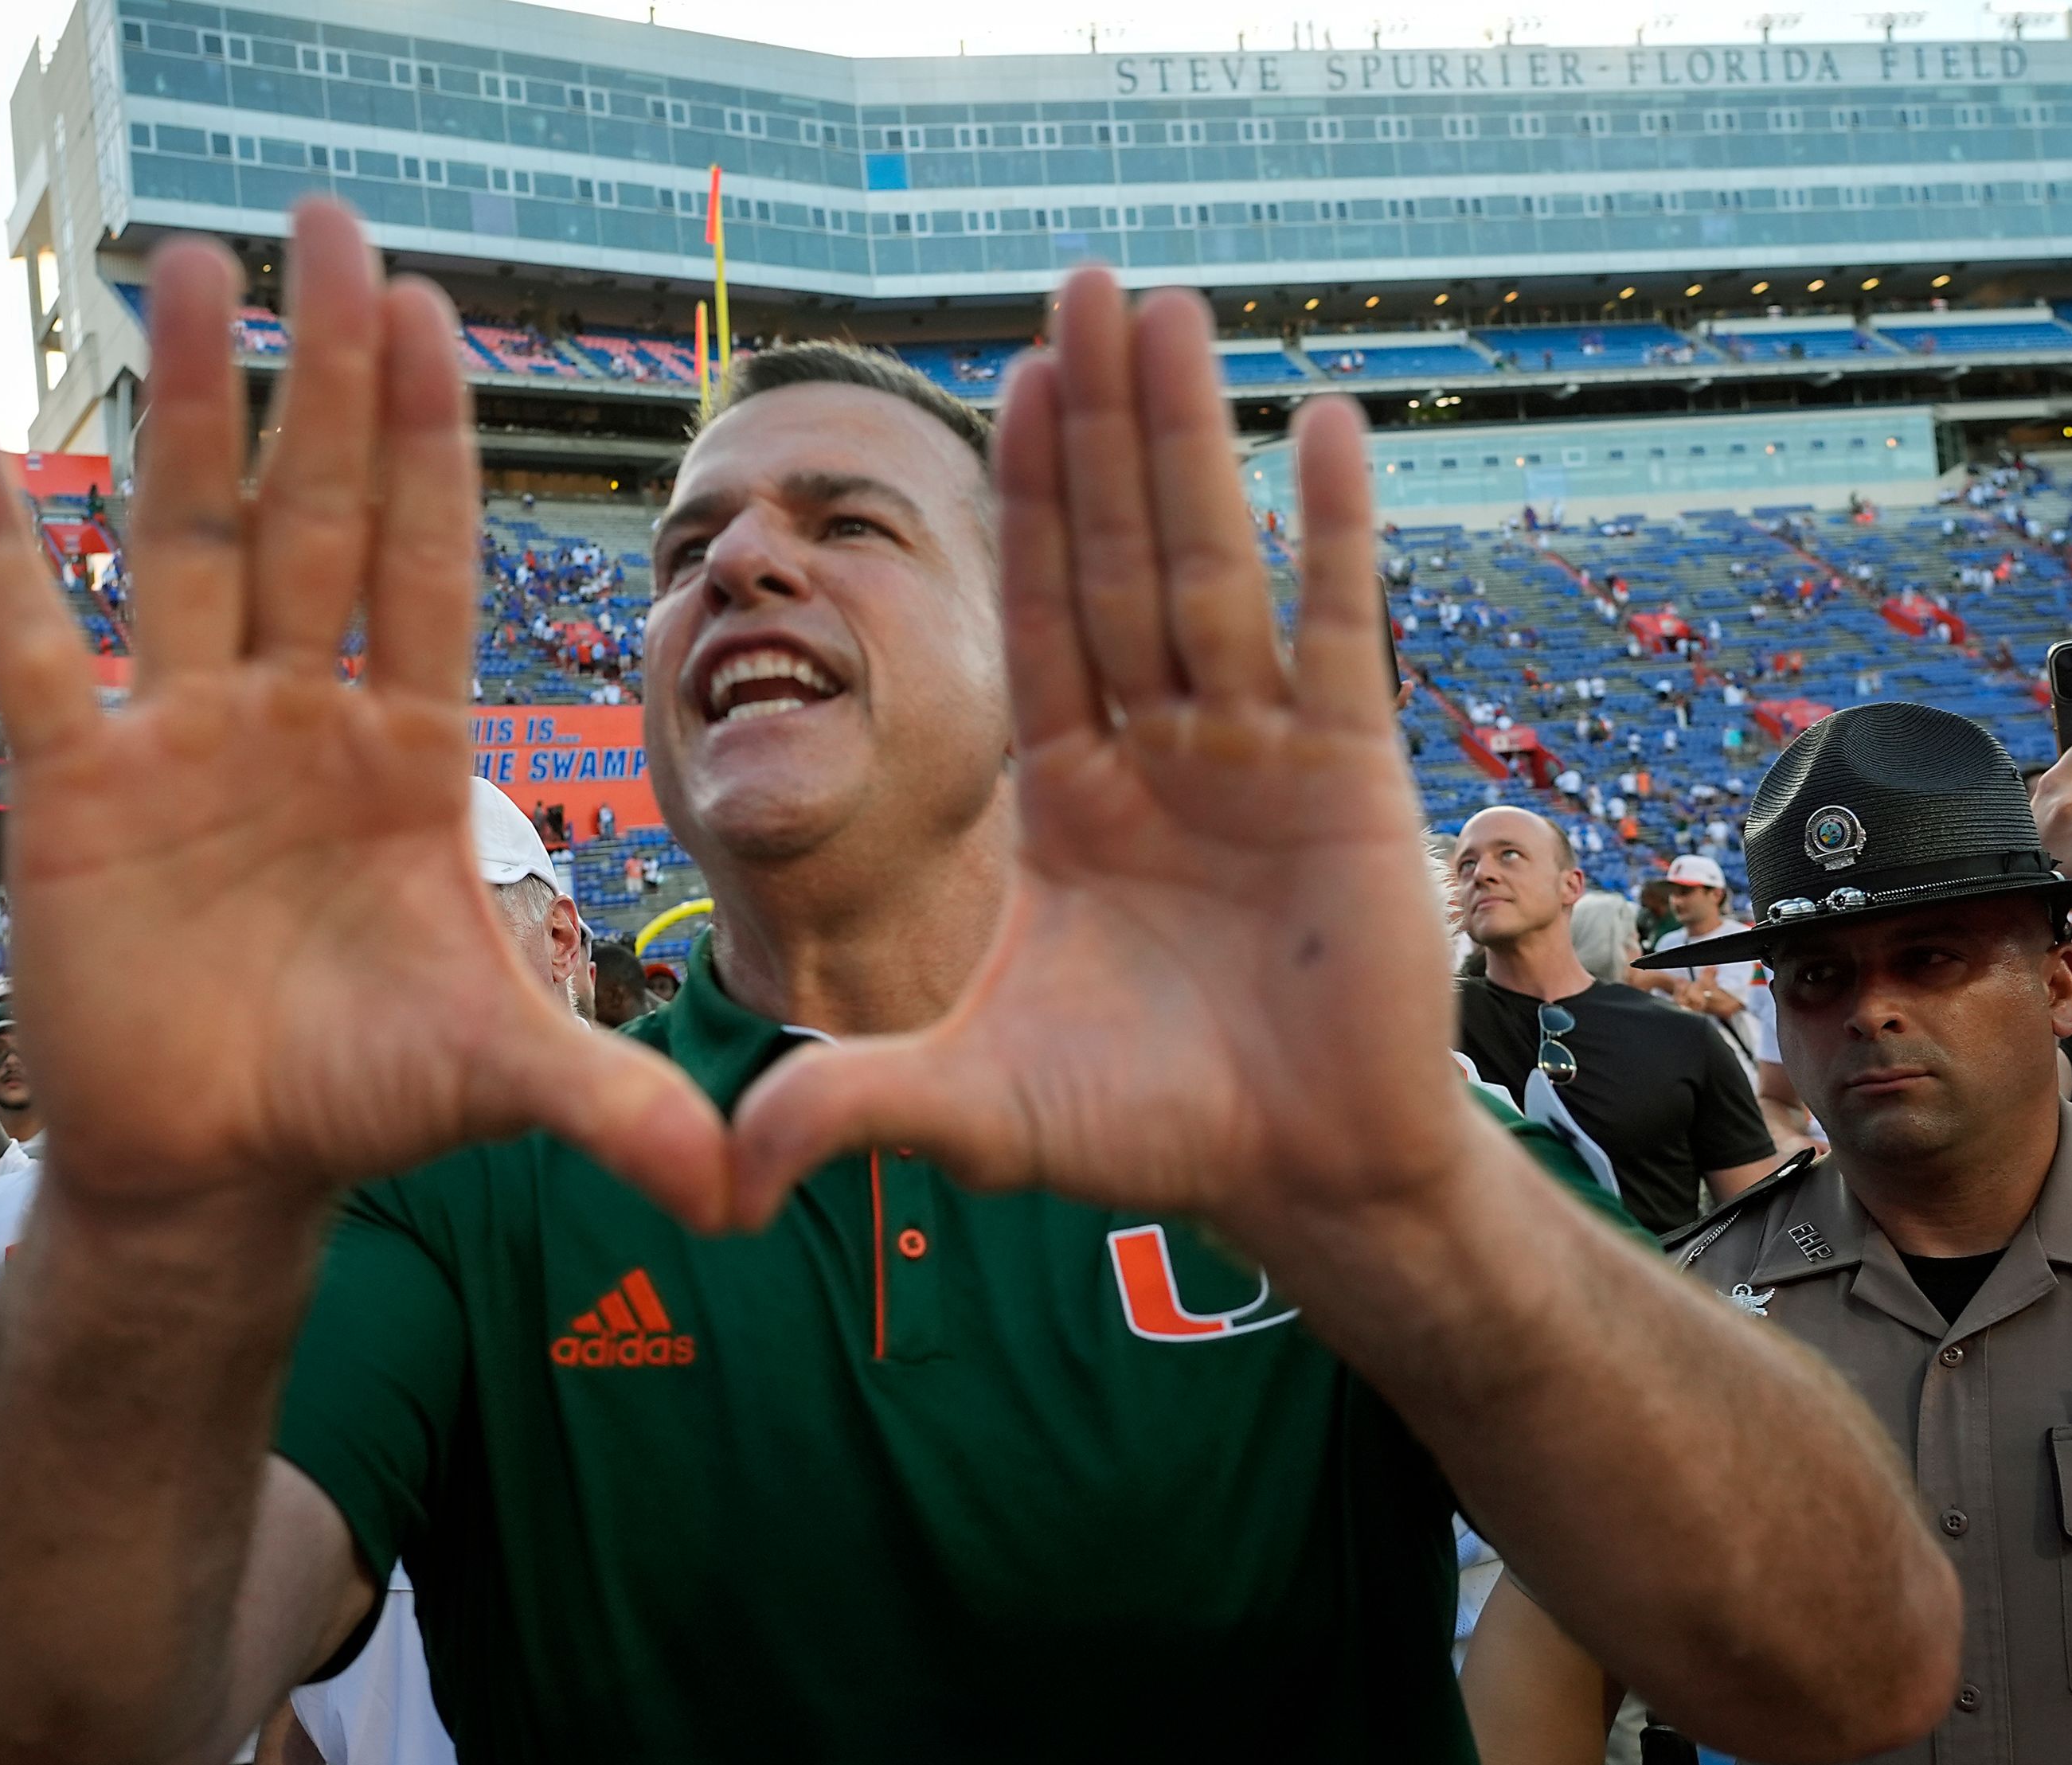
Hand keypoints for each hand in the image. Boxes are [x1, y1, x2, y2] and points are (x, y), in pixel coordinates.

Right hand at [0, 199, 727, 1226]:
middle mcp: (298, 714)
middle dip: (326, 373)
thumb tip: (752, 1192)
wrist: (226, 1168)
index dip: (431, 444)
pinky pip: (33, 647)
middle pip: (317, 513)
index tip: (437, 315)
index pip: (426, 566)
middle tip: (332, 221)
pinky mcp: (71, 788)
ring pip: (187, 541)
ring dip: (186, 405)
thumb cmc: (364, 1097)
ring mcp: (182, 736)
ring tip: (189, 260)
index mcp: (407, 750)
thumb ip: (616, 1106)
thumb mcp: (501, 1081)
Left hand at [728, 272, 1485, 1235]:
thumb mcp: (973, 1108)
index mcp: (1068, 794)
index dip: (1022, 497)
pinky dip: (1330, 531)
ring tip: (1171, 308)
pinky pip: (1336, 630)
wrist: (1302, 1174)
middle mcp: (1160, 752)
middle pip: (1117, 558)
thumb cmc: (1145, 1133)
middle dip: (1099, 423)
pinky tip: (1318, 423)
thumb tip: (719, 1177)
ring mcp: (1258, 755)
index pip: (1035, 616)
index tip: (1006, 376)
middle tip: (1085, 281)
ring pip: (1212, 567)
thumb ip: (848, 1108)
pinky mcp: (1352, 775)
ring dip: (1192, 438)